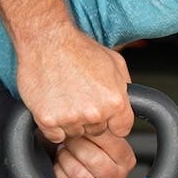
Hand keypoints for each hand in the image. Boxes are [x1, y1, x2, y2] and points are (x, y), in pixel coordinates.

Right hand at [15, 29, 132, 146]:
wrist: (47, 41)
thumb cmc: (78, 48)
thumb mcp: (115, 62)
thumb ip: (125, 87)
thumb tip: (130, 103)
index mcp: (114, 101)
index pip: (122, 129)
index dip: (113, 122)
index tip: (106, 116)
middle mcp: (94, 112)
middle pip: (97, 132)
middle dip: (91, 119)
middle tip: (80, 99)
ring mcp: (70, 118)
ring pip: (75, 134)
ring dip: (71, 122)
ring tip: (65, 99)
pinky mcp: (48, 120)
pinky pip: (55, 136)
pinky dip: (54, 126)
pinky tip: (54, 107)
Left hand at [51, 131, 135, 177]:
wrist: (79, 166)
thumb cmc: (90, 146)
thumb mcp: (103, 135)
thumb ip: (102, 127)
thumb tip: (91, 115)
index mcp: (126, 159)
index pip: (112, 143)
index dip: (93, 131)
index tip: (82, 124)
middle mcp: (117, 176)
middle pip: (95, 159)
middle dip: (77, 145)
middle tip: (69, 136)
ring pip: (79, 173)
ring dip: (66, 157)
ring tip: (64, 149)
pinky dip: (59, 169)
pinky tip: (61, 162)